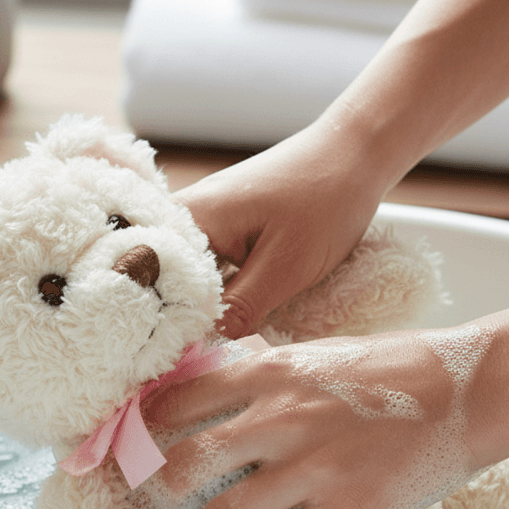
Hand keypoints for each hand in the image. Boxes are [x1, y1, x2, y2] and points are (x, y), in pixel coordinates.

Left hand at [142, 331, 477, 508]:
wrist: (474, 387)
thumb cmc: (402, 364)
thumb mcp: (323, 352)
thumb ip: (272, 370)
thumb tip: (229, 379)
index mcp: (270, 371)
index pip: (177, 401)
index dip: (148, 427)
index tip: (141, 443)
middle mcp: (277, 419)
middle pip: (183, 466)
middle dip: (164, 489)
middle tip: (167, 499)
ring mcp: (309, 468)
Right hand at [172, 111, 387, 339]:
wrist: (355, 153)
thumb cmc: (326, 201)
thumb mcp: (286, 267)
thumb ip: (241, 307)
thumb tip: (201, 343)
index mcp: (193, 217)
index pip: (153, 277)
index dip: (161, 319)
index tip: (169, 355)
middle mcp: (188, 213)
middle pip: (166, 276)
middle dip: (178, 314)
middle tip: (187, 353)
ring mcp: (207, 217)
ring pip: (189, 273)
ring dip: (201, 303)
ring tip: (202, 338)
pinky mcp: (225, 223)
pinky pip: (209, 263)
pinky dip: (219, 288)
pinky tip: (229, 309)